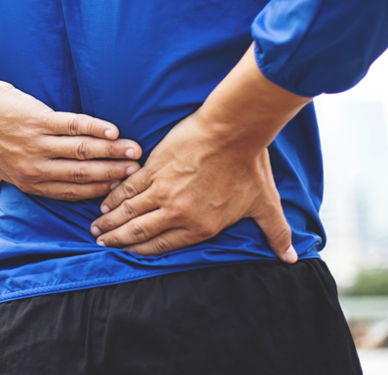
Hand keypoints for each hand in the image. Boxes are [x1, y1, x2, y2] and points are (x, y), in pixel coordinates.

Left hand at [0, 74, 141, 215]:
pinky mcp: (39, 121)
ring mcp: (37, 144)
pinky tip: (114, 132)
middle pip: (82, 174)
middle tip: (137, 172)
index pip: (71, 191)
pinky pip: (74, 126)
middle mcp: (35, 168)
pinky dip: (96, 129)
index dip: (97, 191)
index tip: (119, 189)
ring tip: (135, 152)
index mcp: (29, 182)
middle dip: (112, 174)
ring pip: (82, 152)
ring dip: (111, 152)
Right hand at [89, 109, 296, 262]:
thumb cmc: (250, 166)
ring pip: (129, 211)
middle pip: (139, 232)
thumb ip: (276, 233)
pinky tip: (105, 202)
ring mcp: (163, 190)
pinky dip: (114, 196)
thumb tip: (291, 257)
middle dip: (117, 240)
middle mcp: (177, 212)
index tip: (124, 253)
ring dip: (110, 221)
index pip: (162, 246)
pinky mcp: (154, 168)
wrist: (233, 131)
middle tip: (101, 242)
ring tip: (96, 228)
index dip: (139, 252)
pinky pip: (128, 187)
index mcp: (200, 226)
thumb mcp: (265, 204)